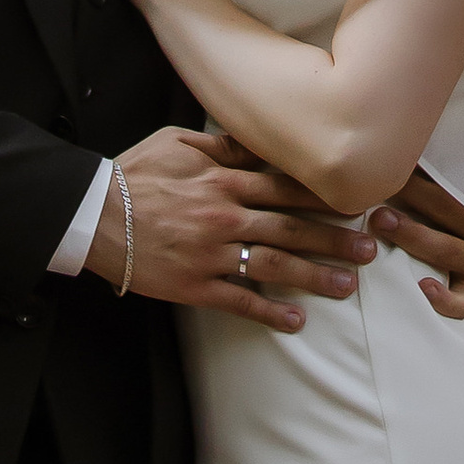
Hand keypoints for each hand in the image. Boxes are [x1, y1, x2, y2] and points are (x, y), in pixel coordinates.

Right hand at [82, 123, 375, 329]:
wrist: (94, 214)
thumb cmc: (135, 173)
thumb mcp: (178, 142)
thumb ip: (223, 144)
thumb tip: (258, 141)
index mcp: (224, 181)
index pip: (286, 189)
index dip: (324, 197)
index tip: (356, 204)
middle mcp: (225, 217)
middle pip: (291, 229)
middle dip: (334, 241)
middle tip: (370, 251)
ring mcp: (212, 254)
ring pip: (274, 266)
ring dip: (315, 277)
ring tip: (348, 286)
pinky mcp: (195, 285)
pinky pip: (239, 301)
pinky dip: (270, 313)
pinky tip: (297, 322)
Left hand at [369, 168, 463, 320]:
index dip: (438, 162)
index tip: (407, 147)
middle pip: (450, 209)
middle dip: (412, 194)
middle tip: (376, 179)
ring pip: (445, 249)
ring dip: (412, 236)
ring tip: (379, 221)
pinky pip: (460, 298)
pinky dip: (443, 298)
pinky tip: (422, 288)